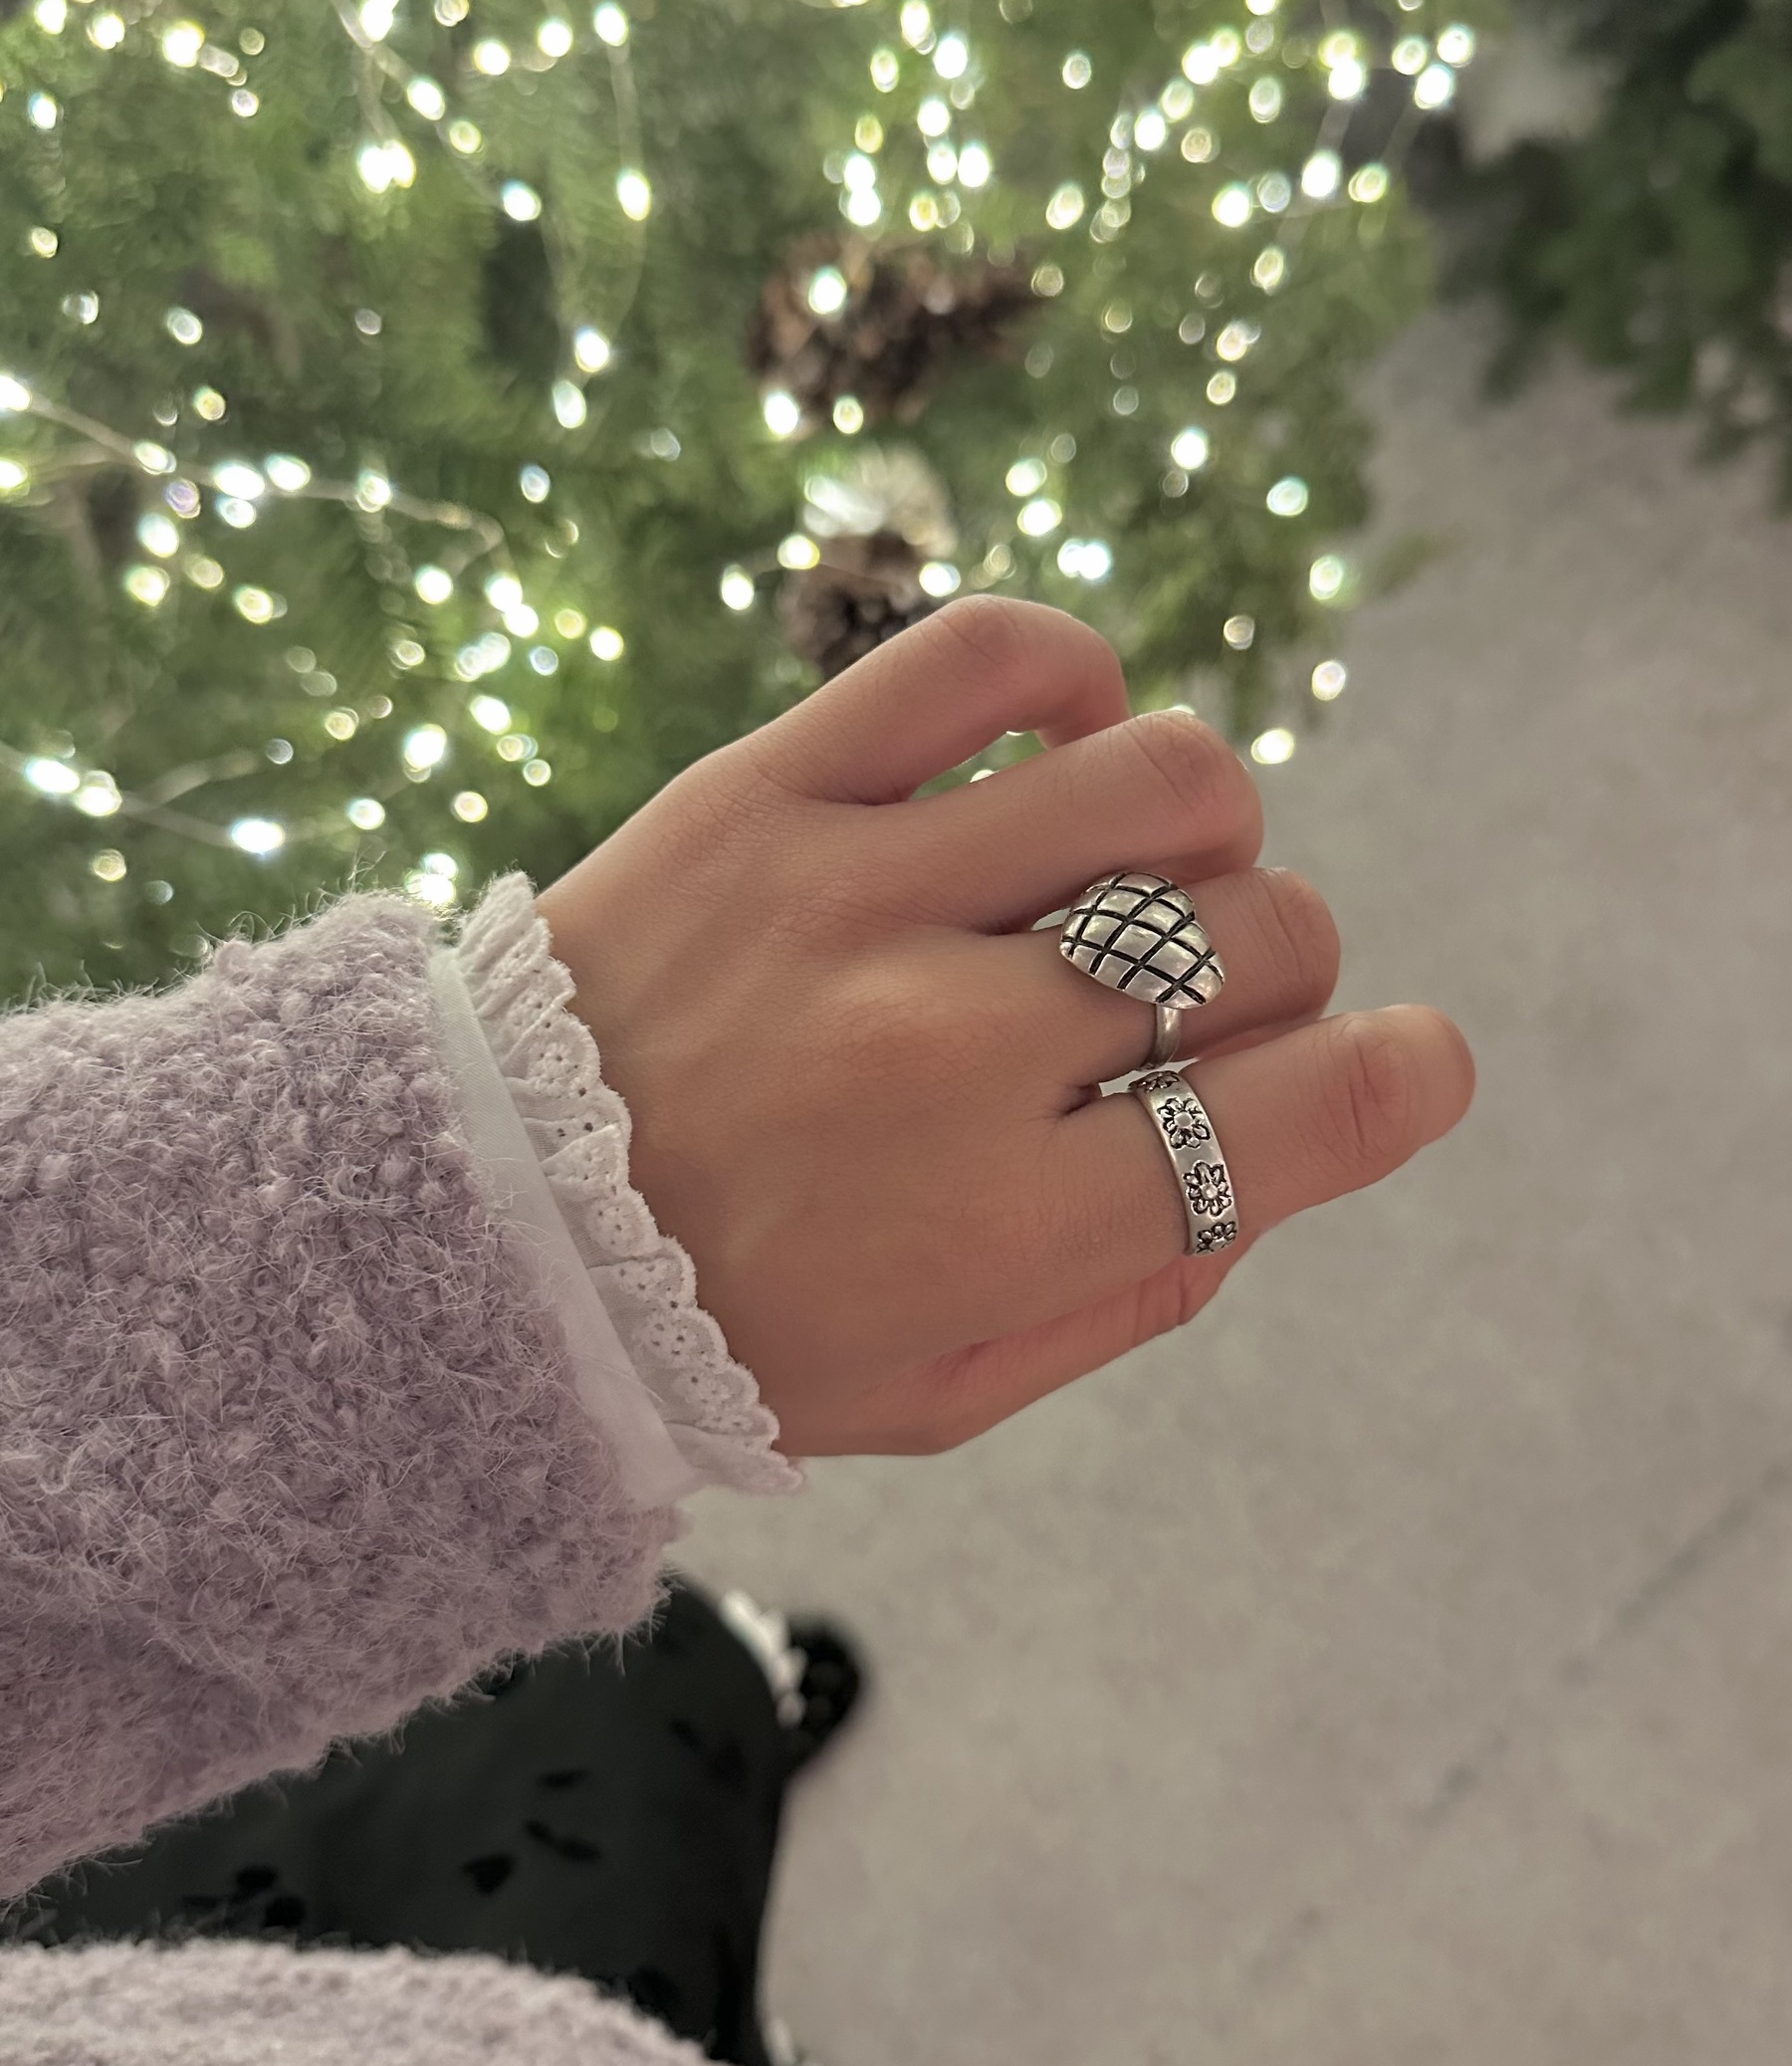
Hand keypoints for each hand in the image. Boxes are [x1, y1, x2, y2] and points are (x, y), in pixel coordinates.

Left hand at [537, 599, 1472, 1459]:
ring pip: (1167, 781)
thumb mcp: (936, 1390)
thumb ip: (1126, 1304)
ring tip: (1131, 882)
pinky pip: (989, 659)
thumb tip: (1260, 1180)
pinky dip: (1074, 679)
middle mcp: (953, 1047)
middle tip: (1194, 1012)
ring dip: (1205, 833)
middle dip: (1282, 979)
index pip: (1305, 1116)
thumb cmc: (720, 1326)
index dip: (1404, 1080)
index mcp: (1004, 1223)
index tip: (1402, 1067)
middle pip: (1260, 939)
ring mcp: (860, 894)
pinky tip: (1059, 749)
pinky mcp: (771, 785)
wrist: (468, 1215)